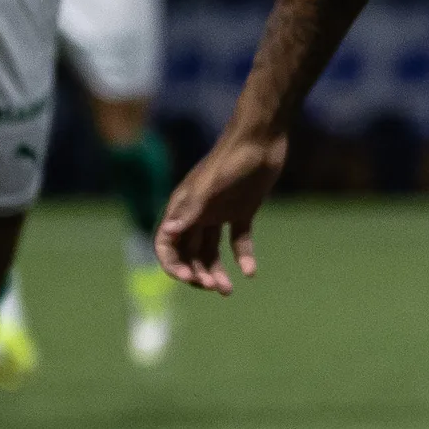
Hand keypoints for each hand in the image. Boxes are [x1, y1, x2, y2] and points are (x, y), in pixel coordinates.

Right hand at [157, 124, 289, 292]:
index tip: (191, 280)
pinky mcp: (242, 211)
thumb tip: (168, 232)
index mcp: (183, 207)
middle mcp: (197, 213)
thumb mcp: (211, 186)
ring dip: (216, 271)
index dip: (174, 265)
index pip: (167, 244)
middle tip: (215, 287)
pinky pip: (238, 240)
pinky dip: (243, 257)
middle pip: (188, 253)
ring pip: (210, 251)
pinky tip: (250, 272)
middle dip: (197, 273)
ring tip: (228, 290)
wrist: (262, 138)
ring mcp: (219, 213)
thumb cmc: (234, 158)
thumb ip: (191, 209)